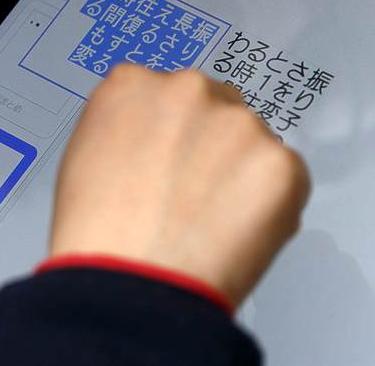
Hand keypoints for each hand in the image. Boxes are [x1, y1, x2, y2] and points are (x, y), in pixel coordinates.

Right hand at [50, 64, 310, 306]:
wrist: (131, 289)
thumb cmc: (102, 238)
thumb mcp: (89, 156)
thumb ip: (131, 126)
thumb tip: (160, 135)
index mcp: (135, 85)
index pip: (169, 92)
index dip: (176, 130)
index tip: (179, 151)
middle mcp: (190, 90)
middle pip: (218, 107)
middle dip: (214, 143)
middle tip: (198, 192)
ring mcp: (239, 122)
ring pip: (253, 140)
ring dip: (244, 170)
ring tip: (213, 219)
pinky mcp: (280, 160)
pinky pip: (286, 175)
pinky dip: (273, 201)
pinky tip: (236, 229)